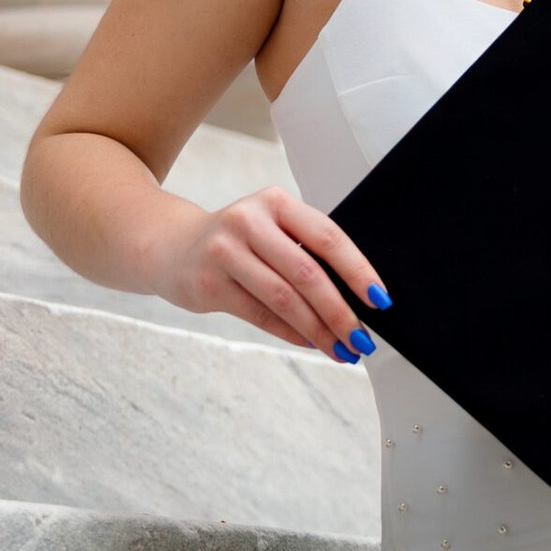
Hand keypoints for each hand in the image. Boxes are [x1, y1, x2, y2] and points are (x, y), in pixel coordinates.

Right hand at [157, 184, 391, 361]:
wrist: (170, 245)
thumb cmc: (237, 240)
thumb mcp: (270, 228)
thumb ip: (306, 249)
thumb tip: (356, 295)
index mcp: (276, 202)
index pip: (328, 236)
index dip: (358, 270)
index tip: (380, 299)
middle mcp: (250, 221)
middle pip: (307, 273)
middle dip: (340, 312)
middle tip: (362, 339)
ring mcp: (225, 251)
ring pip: (284, 299)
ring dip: (319, 330)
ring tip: (342, 349)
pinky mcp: (208, 283)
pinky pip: (260, 314)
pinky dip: (291, 333)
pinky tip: (311, 343)